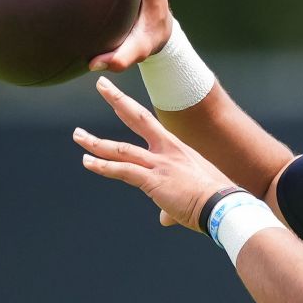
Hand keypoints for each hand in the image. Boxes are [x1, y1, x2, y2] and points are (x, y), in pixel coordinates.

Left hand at [75, 77, 230, 229]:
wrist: (223, 206)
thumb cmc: (214, 201)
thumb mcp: (193, 195)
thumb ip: (172, 206)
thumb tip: (165, 218)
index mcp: (177, 149)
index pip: (149, 123)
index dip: (130, 110)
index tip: (116, 99)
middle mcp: (166, 151)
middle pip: (137, 118)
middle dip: (117, 100)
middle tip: (102, 84)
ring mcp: (159, 165)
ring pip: (121, 149)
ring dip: (96, 142)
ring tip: (78, 136)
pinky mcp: (153, 181)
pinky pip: (122, 171)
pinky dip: (103, 166)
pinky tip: (87, 162)